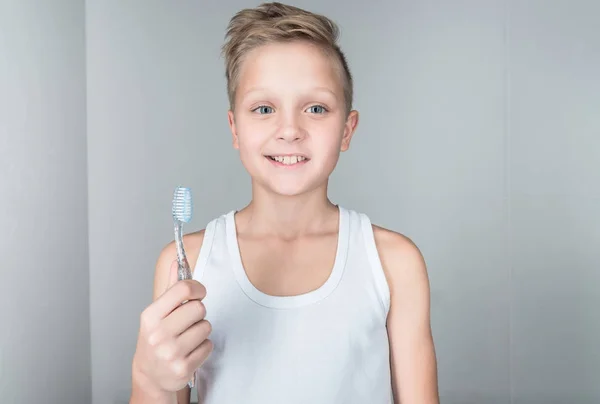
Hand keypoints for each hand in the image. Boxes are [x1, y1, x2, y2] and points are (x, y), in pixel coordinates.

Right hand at [132, 260, 212, 394]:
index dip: (197, 288)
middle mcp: (158, 334)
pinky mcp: (183, 368)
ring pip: (206, 326)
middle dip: (198, 312)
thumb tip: (177, 260)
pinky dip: (203, 347)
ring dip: (201, 330)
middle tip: (188, 321)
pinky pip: (208, 345)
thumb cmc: (156, 339)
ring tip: (187, 338)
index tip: (199, 293)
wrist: (150, 376)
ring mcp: (170, 353)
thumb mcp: (156, 313)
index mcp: (150, 315)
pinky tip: (190, 351)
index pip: (182, 289)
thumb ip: (169, 287)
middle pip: (199, 308)